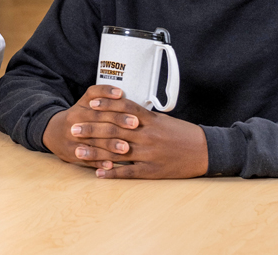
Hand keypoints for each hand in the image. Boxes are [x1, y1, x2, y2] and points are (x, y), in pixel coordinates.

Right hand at [43, 85, 136, 165]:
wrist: (54, 133)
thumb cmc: (79, 116)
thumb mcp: (86, 102)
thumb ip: (102, 94)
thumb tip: (120, 93)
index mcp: (81, 106)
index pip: (97, 102)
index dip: (113, 103)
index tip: (129, 103)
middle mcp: (75, 120)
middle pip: (97, 120)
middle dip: (117, 121)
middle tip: (135, 124)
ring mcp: (72, 138)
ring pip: (92, 141)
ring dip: (110, 145)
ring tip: (126, 148)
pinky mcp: (72, 153)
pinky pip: (87, 159)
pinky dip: (99, 162)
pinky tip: (111, 165)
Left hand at [74, 97, 207, 179]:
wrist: (205, 151)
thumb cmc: (182, 133)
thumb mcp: (162, 119)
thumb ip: (141, 116)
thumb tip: (121, 108)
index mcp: (150, 120)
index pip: (123, 109)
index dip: (105, 106)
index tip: (88, 105)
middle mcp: (147, 136)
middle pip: (114, 130)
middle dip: (91, 130)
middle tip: (73, 128)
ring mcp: (149, 154)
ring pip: (117, 152)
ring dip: (95, 152)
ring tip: (77, 151)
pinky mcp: (152, 170)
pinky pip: (129, 172)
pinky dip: (113, 173)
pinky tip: (98, 173)